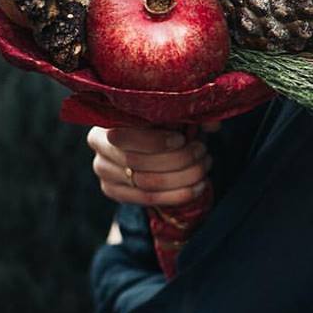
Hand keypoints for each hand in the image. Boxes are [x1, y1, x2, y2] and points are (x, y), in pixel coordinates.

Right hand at [87, 126, 214, 206]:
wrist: (149, 143)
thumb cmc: (163, 121)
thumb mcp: (174, 113)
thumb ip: (192, 115)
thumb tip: (213, 125)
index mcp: (108, 119)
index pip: (124, 136)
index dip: (155, 141)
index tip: (181, 139)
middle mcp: (99, 145)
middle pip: (136, 162)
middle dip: (176, 159)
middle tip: (202, 153)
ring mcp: (103, 171)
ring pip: (145, 182)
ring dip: (181, 178)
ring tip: (204, 169)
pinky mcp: (113, 190)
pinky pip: (146, 199)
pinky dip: (176, 195)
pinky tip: (197, 188)